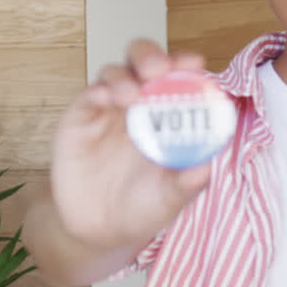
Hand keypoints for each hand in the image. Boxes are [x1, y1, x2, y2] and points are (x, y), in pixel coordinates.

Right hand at [49, 40, 213, 254]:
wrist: (99, 230)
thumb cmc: (143, 207)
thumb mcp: (170, 199)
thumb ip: (188, 183)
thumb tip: (206, 167)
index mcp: (168, 114)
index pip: (178, 77)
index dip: (185, 65)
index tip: (195, 63)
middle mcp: (138, 104)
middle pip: (142, 62)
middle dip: (151, 56)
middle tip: (158, 68)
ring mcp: (108, 109)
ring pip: (114, 73)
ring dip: (125, 76)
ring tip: (132, 95)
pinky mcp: (80, 119)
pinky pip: (87, 95)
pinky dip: (97, 91)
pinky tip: (106, 98)